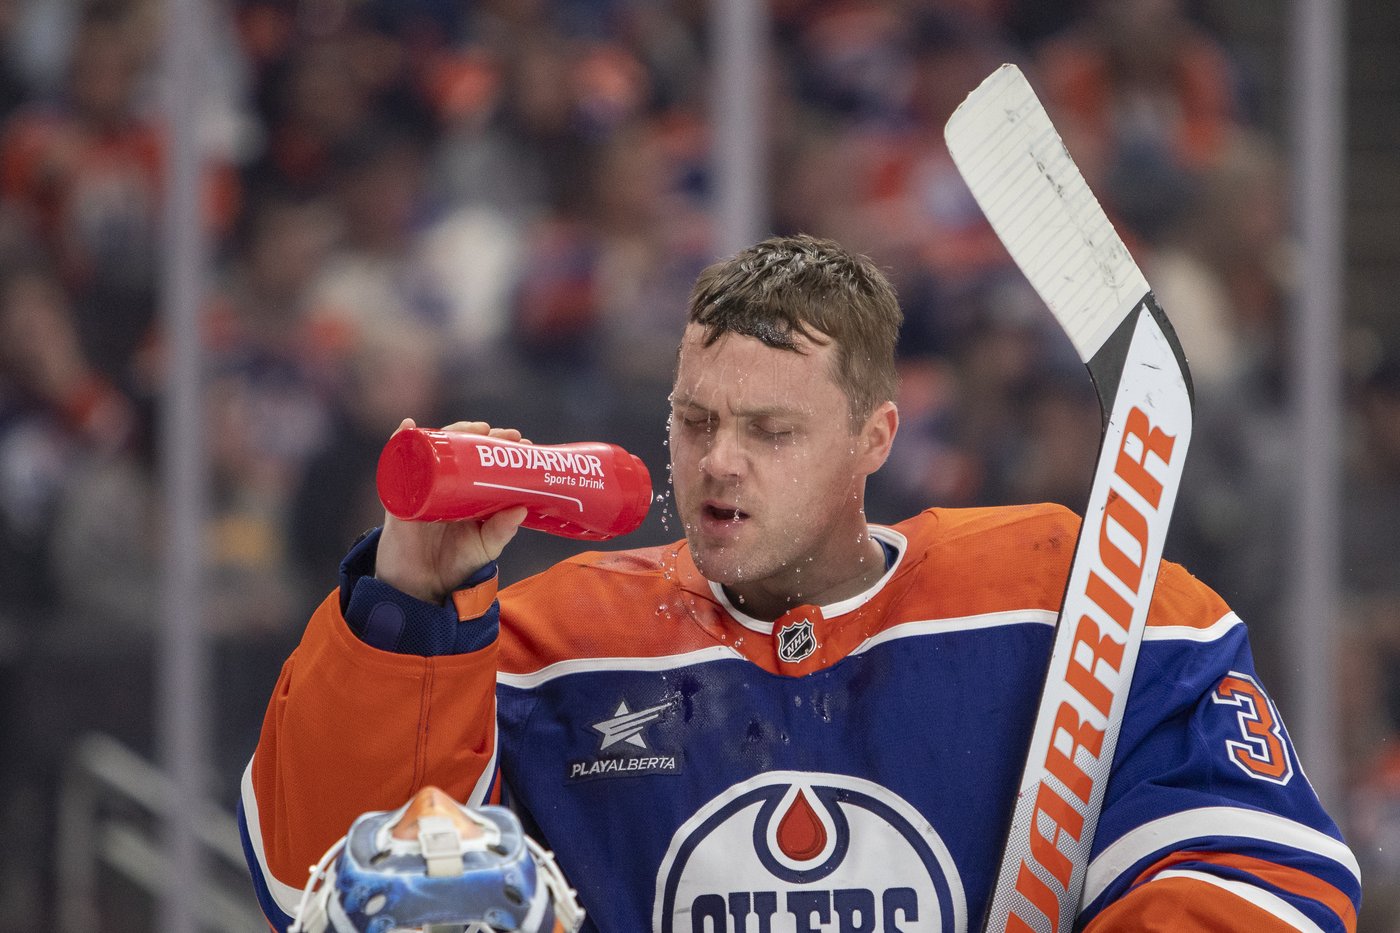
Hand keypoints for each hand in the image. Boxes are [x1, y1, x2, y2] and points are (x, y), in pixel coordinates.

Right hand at [374, 418, 529, 603]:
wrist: (420, 587)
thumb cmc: (456, 564)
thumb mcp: (484, 547)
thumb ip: (500, 531)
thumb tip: (521, 509)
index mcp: (469, 492)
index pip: (484, 460)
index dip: (499, 446)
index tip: (518, 440)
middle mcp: (446, 484)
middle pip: (460, 448)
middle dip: (478, 434)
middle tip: (496, 432)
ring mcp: (423, 485)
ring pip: (434, 449)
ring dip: (449, 432)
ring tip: (468, 428)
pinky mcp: (400, 494)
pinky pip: (397, 464)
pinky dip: (401, 442)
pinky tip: (408, 427)